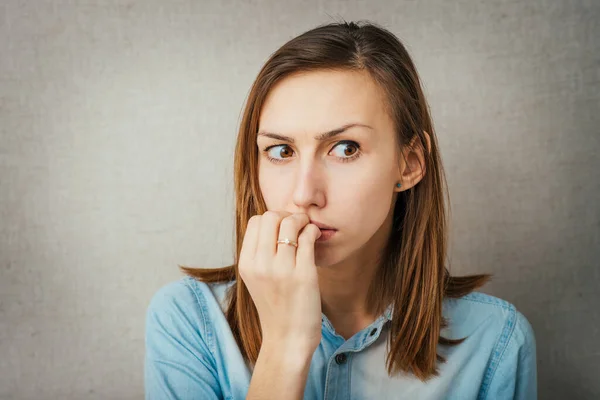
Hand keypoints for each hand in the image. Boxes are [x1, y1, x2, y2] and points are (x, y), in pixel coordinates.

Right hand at [239, 210, 322, 352]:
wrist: (287, 339)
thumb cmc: (276, 306)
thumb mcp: (256, 278)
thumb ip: (260, 252)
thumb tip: (275, 221)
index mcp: (246, 264)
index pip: (256, 222)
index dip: (272, 218)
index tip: (283, 226)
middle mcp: (261, 265)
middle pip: (271, 217)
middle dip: (287, 215)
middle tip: (298, 224)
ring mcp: (282, 270)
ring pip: (290, 223)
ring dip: (302, 221)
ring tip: (308, 229)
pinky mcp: (303, 275)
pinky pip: (307, 238)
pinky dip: (313, 232)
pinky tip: (315, 238)